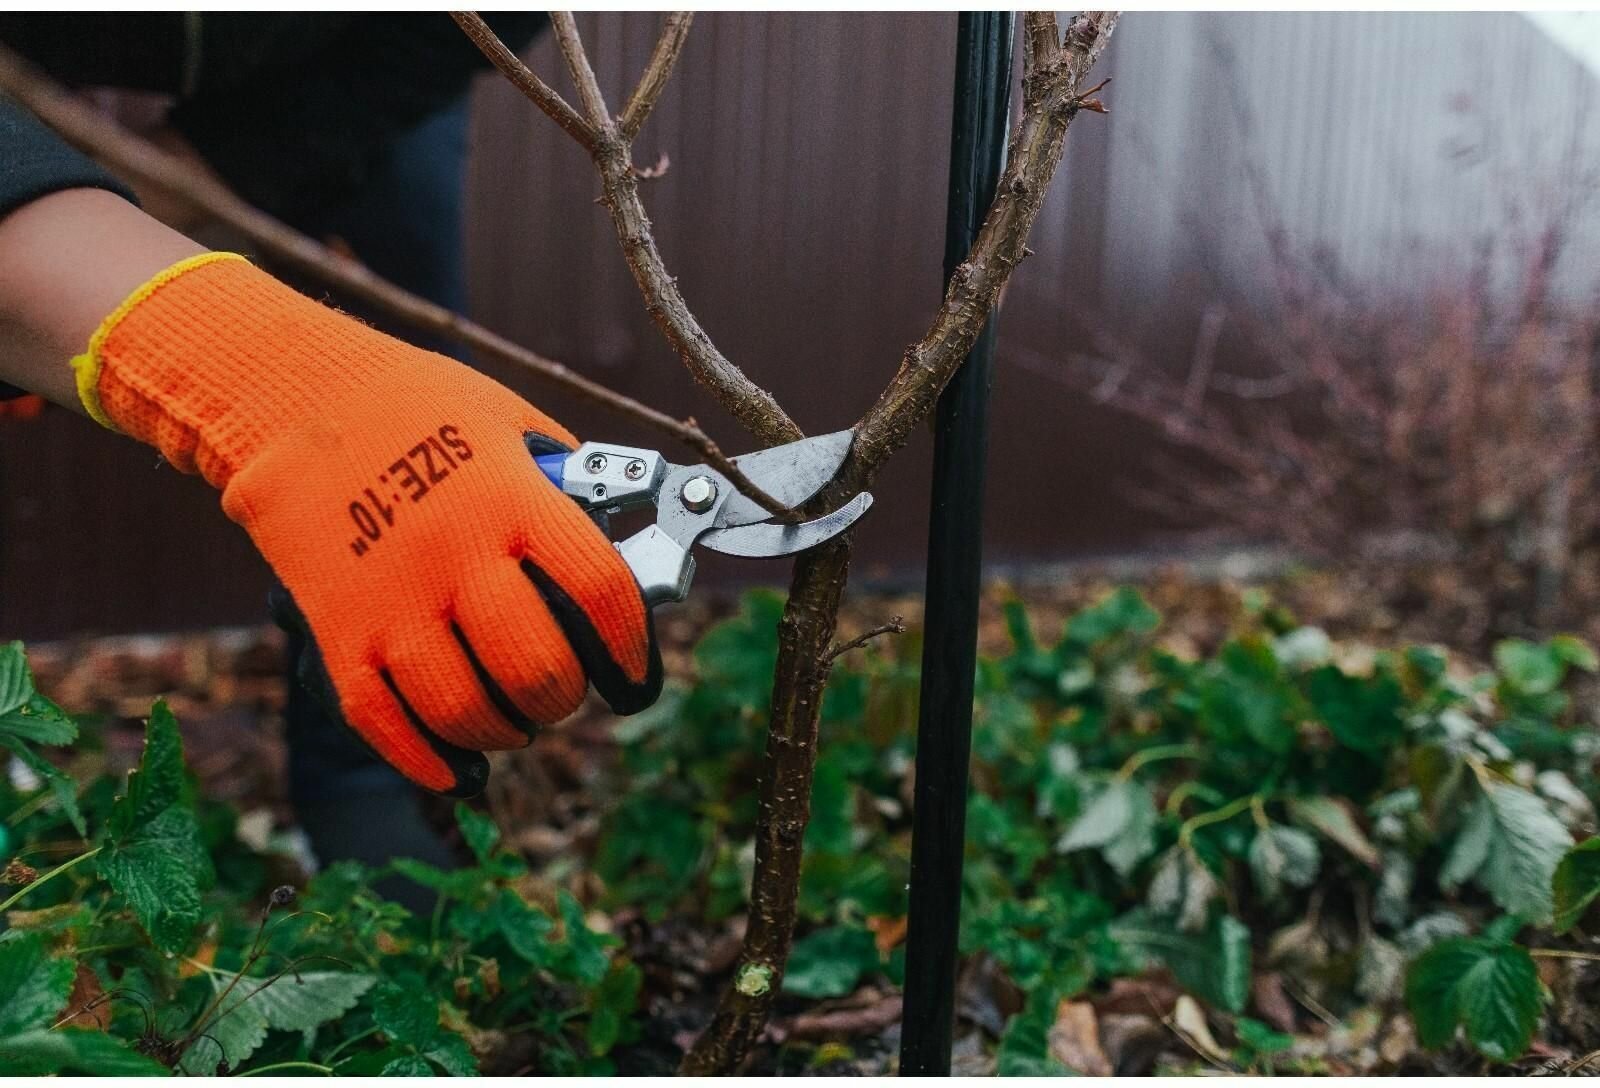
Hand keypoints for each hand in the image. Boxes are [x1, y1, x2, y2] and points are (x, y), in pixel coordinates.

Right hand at [75, 253, 660, 792]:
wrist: (287, 395)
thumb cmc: (413, 404)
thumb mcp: (507, 421)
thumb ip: (564, 483)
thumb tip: (621, 538)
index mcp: (511, 498)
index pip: (600, 590)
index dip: (630, 646)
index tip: (635, 672)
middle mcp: (456, 555)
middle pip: (538, 668)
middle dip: (566, 696)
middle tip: (565, 690)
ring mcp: (392, 600)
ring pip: (466, 709)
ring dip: (505, 731)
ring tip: (516, 722)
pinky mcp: (339, 631)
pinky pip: (385, 722)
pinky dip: (429, 758)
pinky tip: (458, 767)